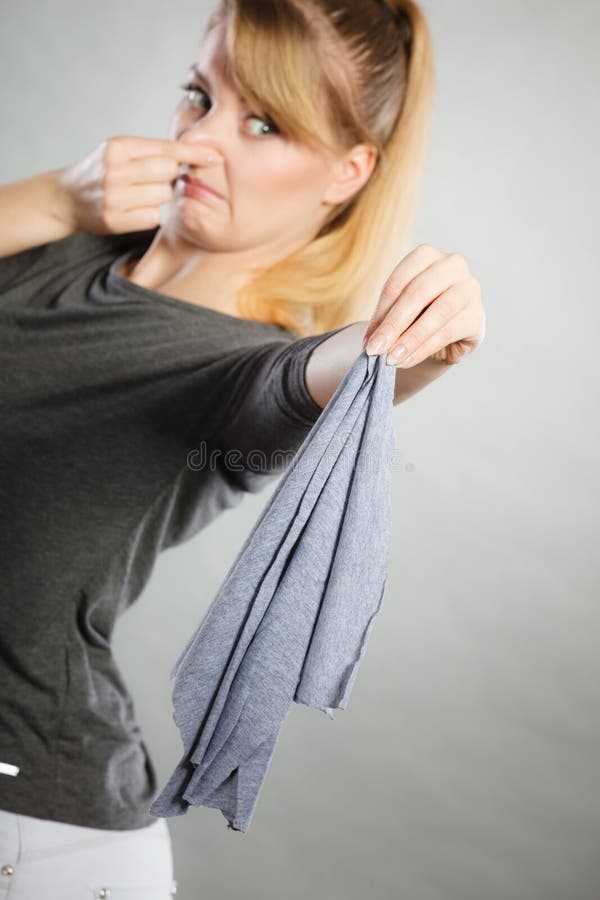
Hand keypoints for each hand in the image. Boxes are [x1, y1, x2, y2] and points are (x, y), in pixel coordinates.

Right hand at [55, 134, 220, 234]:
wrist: (67, 196)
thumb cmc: (103, 170)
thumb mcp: (121, 150)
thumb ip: (152, 151)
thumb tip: (195, 156)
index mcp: (119, 146)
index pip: (166, 148)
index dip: (194, 153)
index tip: (216, 156)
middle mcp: (114, 169)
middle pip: (168, 172)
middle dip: (169, 176)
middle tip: (153, 179)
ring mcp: (113, 195)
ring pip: (162, 195)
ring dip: (158, 196)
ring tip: (137, 194)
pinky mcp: (113, 220)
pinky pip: (152, 217)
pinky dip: (149, 214)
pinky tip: (132, 209)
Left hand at [361, 244, 485, 365]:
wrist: (450, 332)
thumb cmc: (420, 314)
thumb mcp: (400, 311)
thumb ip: (386, 320)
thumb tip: (370, 343)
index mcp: (426, 256)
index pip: (399, 281)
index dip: (380, 312)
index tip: (367, 339)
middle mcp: (451, 265)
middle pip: (418, 293)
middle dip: (393, 325)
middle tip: (375, 350)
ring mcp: (469, 288)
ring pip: (438, 312)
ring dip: (411, 338)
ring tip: (392, 358)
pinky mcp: (477, 314)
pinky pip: (449, 331)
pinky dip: (425, 348)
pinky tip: (408, 360)